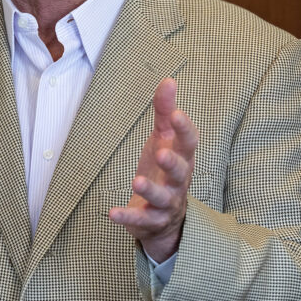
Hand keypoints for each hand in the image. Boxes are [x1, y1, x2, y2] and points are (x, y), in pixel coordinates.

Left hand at [109, 78, 197, 262]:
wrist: (165, 218)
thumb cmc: (164, 170)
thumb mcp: (164, 139)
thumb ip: (165, 112)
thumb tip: (169, 80)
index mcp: (182, 159)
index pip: (189, 143)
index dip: (185, 129)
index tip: (176, 114)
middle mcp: (178, 182)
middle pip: (181, 172)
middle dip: (172, 162)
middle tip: (161, 152)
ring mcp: (165, 203)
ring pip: (162, 198)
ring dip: (150, 190)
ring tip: (137, 181)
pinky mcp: (149, 220)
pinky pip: (140, 219)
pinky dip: (127, 217)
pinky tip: (112, 212)